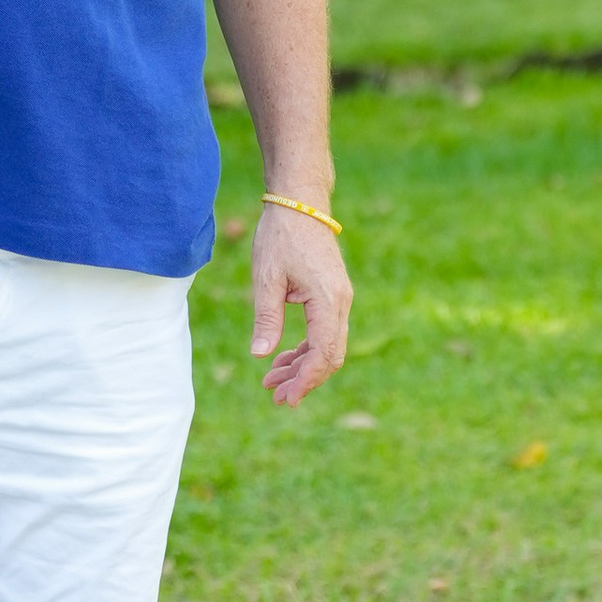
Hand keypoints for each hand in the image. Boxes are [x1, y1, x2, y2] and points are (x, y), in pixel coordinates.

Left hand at [249, 200, 349, 405]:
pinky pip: (324, 332)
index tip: (284, 398)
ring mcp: (339, 299)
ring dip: (302, 366)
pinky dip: (305, 349)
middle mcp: (341, 302)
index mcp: (328, 300)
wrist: (300, 203)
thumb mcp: (266, 278)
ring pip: (327, 347)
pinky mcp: (332, 296)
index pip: (323, 353)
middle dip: (304, 380)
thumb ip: (266, 318)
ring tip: (271, 381)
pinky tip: (282, 358)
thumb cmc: (281, 236)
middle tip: (275, 397)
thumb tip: (260, 356)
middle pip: (330, 356)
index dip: (305, 380)